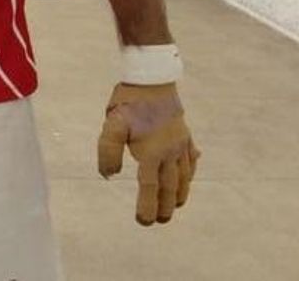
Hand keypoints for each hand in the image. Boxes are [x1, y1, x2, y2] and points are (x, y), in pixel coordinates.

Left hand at [97, 82, 198, 225]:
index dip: (146, 206)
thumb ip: (108, 152)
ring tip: (177, 206)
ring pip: (183, 176)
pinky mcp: (184, 135)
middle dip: (165, 206)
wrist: (152, 78)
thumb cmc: (129, 101)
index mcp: (151, 153)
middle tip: (160, 221)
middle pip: (169, 187)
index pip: (149, 187)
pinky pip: (190, 160)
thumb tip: (109, 175)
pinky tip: (188, 177)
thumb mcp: (112, 125)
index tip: (144, 221)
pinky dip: (190, 172)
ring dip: (180, 194)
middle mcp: (169, 152)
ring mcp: (180, 144)